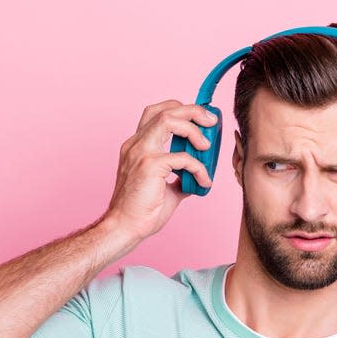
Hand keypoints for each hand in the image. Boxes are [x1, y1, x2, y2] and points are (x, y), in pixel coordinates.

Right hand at [103, 99, 217, 240]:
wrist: (125, 228)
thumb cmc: (141, 211)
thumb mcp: (165, 188)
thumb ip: (179, 176)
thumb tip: (196, 175)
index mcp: (136, 146)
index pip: (156, 113)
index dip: (180, 109)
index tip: (200, 119)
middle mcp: (136, 144)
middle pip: (164, 110)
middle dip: (192, 110)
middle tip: (211, 120)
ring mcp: (141, 152)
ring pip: (169, 120)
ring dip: (194, 129)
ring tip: (207, 145)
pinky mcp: (150, 165)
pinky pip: (183, 158)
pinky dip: (199, 167)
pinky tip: (204, 181)